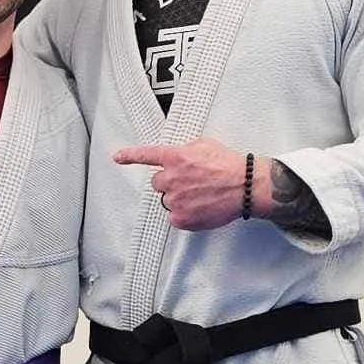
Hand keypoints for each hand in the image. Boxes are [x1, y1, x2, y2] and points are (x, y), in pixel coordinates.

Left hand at [112, 137, 261, 231]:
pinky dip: (185, 214)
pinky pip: (175, 217)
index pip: (146, 155)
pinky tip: (201, 207)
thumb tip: (179, 155)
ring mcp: (175, 199)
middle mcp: (171, 178)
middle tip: (190, 183)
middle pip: (157, 183)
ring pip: (167, 200)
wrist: (245, 186)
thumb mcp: (205, 145)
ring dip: (178, 198)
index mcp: (175, 157)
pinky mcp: (181, 218)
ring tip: (200, 195)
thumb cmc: (229, 166)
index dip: (129, 156)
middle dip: (170, 182)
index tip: (118, 157)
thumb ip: (185, 149)